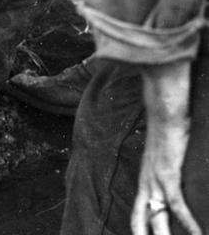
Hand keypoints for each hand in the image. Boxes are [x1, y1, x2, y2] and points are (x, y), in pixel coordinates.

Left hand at [131, 60, 200, 234]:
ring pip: (158, 217)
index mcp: (144, 181)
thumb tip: (175, 178)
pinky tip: (198, 234)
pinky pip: (176, 204)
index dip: (139, 229)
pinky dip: (188, 222)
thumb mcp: (164, 157)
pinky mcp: (167, 174)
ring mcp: (155, 180)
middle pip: (142, 219)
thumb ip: (167, 172)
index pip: (138, 212)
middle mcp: (146, 183)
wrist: (165, 113)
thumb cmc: (167, 132)